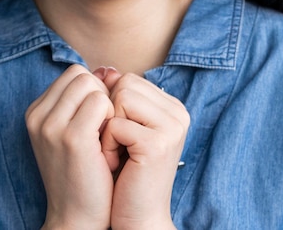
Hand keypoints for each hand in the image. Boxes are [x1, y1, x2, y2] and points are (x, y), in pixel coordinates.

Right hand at [25, 64, 115, 228]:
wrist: (78, 219)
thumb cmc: (85, 172)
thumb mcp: (79, 130)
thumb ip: (88, 97)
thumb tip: (109, 68)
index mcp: (36, 113)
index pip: (73, 73)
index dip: (93, 90)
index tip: (98, 119)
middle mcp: (37, 116)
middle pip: (81, 74)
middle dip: (100, 94)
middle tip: (104, 127)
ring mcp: (51, 126)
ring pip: (91, 84)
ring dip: (106, 105)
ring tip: (105, 134)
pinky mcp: (72, 137)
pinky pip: (101, 102)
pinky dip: (112, 117)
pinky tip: (108, 142)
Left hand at [101, 71, 189, 228]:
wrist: (136, 218)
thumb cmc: (125, 173)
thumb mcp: (122, 127)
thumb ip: (117, 96)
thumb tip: (104, 67)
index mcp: (171, 106)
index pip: (128, 79)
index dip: (112, 106)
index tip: (121, 136)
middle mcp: (178, 112)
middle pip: (124, 83)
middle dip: (109, 114)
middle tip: (118, 146)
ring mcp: (172, 126)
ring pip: (120, 97)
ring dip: (107, 128)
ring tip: (117, 154)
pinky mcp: (158, 143)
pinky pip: (116, 124)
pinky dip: (107, 145)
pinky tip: (117, 165)